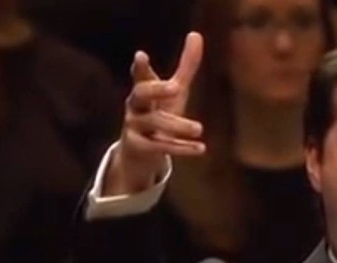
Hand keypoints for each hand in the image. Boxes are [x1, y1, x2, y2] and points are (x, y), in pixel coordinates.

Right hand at [106, 32, 205, 195]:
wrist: (138, 154)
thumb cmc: (159, 115)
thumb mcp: (175, 92)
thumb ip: (186, 67)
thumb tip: (197, 35)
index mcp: (143, 91)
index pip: (141, 77)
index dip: (141, 68)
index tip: (141, 57)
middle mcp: (135, 107)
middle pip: (140, 94)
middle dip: (157, 89)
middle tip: (177, 87)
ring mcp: (135, 128)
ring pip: (155, 123)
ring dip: (178, 126)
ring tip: (200, 128)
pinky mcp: (141, 149)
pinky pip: (161, 147)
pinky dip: (182, 148)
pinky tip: (201, 148)